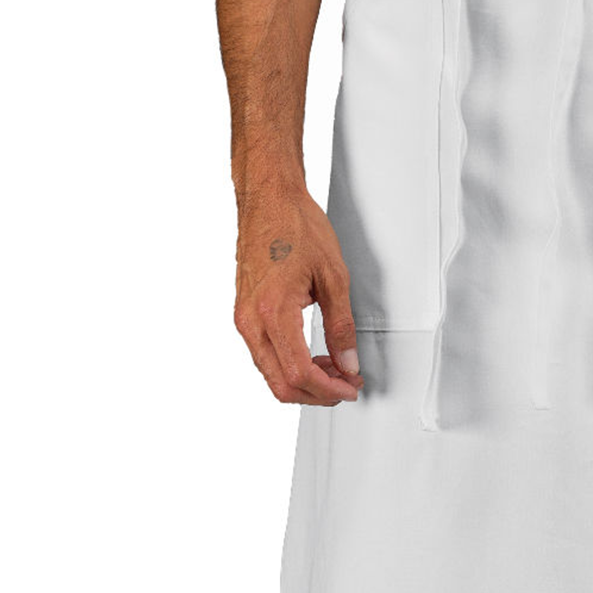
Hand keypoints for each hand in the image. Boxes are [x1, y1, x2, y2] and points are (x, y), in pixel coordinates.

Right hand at [234, 190, 364, 405]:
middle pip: (280, 384)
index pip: (297, 374)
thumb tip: (348, 362)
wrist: (268, 199)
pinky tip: (312, 354)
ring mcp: (242, 318)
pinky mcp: (243, 313)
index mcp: (273, 311)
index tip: (350, 387)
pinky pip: (263, 354)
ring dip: (303, 380)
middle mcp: (250, 320)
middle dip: (316, 393)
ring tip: (335, 369)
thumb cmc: (296, 225)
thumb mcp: (334, 274)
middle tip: (346, 385)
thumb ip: (342, 324)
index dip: (328, 390)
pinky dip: (288, 363)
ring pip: (270, 372)